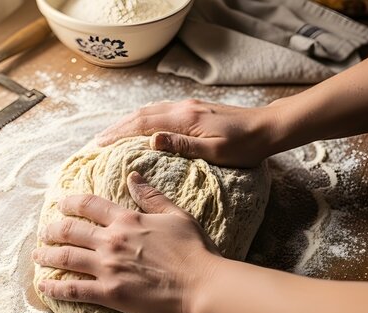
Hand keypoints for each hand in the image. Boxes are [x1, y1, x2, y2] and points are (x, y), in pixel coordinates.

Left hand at [32, 171, 222, 312]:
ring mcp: (108, 267)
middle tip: (44, 232)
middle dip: (52, 230)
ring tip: (37, 255)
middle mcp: (112, 240)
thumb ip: (151, 196)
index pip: (90, 205)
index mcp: (127, 219)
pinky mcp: (109, 293)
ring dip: (47, 256)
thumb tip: (133, 176)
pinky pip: (74, 290)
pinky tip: (43, 287)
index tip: (60, 202)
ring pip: (66, 258)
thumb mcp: (176, 215)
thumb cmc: (194, 250)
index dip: (71, 202)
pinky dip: (55, 289)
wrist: (202, 285)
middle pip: (71, 230)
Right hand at [96, 99, 283, 167]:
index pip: (143, 124)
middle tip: (98, 140)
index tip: (100, 143)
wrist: (268, 128)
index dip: (119, 133)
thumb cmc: (245, 145)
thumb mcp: (216, 151)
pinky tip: (141, 127)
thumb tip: (152, 139)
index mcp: (185, 119)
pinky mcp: (194, 109)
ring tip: (113, 133)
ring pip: (150, 111)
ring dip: (129, 121)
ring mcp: (188, 107)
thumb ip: (183, 145)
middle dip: (118, 127)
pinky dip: (144, 119)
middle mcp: (183, 108)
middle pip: (142, 114)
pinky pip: (161, 111)